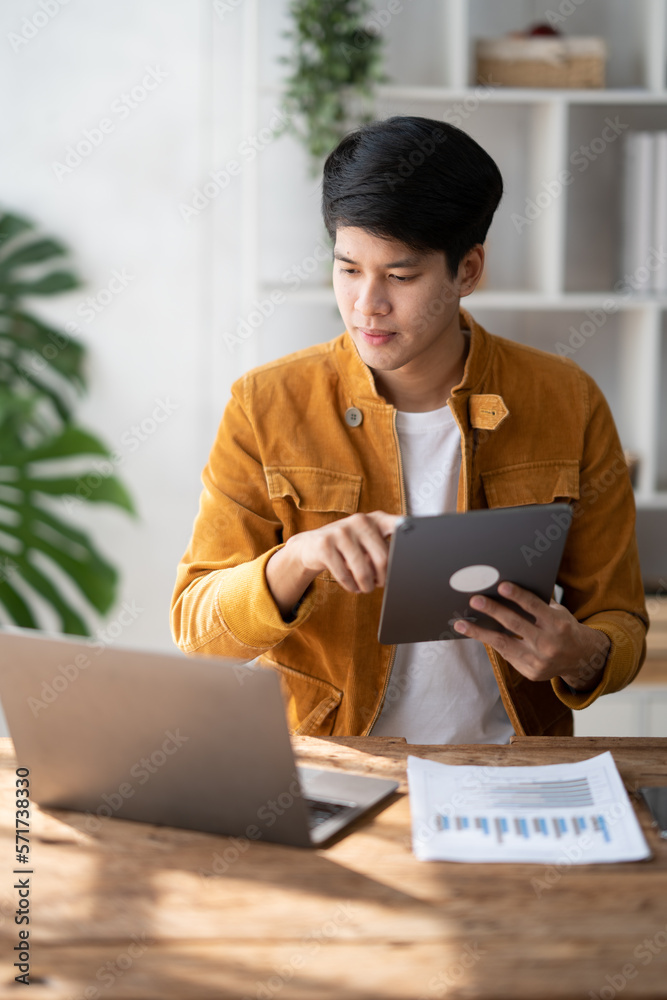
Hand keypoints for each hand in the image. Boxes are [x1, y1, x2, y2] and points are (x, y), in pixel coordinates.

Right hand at [290, 510, 399, 593]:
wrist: (311, 545)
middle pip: (383, 558)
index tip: (417, 550)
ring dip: (367, 586)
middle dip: (383, 578)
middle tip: (379, 584)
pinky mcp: (325, 544)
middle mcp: (360, 520)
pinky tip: (352, 586)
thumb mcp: (367, 543)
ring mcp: (341, 530)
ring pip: (364, 570)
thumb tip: (401, 570)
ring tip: (365, 588)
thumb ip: (385, 550)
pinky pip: (345, 575)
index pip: (399, 525)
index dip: (408, 538)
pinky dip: (351, 586)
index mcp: (376, 519)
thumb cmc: (348, 548)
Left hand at [452, 582, 610, 691]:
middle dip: (493, 611)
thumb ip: (539, 602)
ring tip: (460, 624)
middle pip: (515, 625)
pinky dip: (490, 642)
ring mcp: (539, 661)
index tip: (501, 585)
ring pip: (504, 644)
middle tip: (474, 600)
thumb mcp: (559, 612)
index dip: (518, 596)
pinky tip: (476, 633)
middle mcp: (549, 644)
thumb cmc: (564, 628)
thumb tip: (509, 586)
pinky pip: (506, 654)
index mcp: (558, 625)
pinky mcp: (531, 672)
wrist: (581, 658)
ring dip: (479, 632)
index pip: (535, 607)